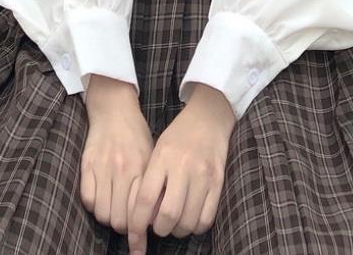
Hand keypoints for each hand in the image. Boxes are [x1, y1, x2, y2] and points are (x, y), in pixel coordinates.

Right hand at [80, 74, 153, 234]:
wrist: (114, 109)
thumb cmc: (137, 134)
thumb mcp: (151, 155)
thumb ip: (151, 184)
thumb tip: (153, 218)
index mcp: (142, 167)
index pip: (140, 212)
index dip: (140, 233)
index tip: (140, 244)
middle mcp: (122, 169)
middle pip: (119, 219)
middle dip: (124, 227)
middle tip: (128, 223)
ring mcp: (102, 168)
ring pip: (102, 213)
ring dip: (109, 218)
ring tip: (116, 210)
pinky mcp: (86, 165)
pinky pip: (88, 200)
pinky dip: (94, 206)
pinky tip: (103, 198)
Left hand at [127, 83, 236, 253]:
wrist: (208, 117)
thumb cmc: (178, 135)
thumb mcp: (158, 150)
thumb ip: (150, 180)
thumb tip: (145, 217)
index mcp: (162, 157)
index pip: (145, 199)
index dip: (137, 224)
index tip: (135, 235)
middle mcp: (182, 166)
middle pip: (168, 215)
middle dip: (160, 229)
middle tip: (158, 226)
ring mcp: (203, 175)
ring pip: (188, 221)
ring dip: (178, 230)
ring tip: (174, 223)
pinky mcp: (218, 181)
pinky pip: (207, 218)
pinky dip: (196, 226)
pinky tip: (191, 218)